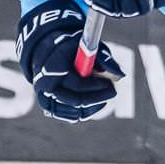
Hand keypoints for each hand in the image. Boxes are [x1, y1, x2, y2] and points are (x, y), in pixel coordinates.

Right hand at [18, 2, 125, 122]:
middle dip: (97, 98)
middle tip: (113, 91)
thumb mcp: (88, 46)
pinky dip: (87, 112)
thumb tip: (120, 75)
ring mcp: (45, 98)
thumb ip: (104, 58)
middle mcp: (44, 85)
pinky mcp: (50, 108)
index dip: (95, 85)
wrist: (51, 54)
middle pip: (74, 100)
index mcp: (52, 67)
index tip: (110, 83)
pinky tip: (96, 102)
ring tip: (104, 94)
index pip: (76, 83)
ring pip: (74, 112)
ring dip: (94, 105)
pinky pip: (71, 117)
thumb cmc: (73, 49)